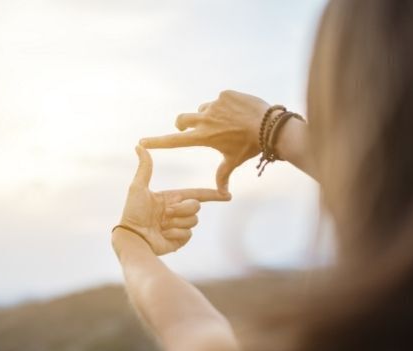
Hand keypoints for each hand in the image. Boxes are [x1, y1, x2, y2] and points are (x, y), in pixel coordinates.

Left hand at [118, 145, 229, 255]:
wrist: (133, 237)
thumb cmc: (133, 212)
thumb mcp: (138, 187)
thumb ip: (145, 167)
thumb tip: (139, 145)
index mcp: (172, 199)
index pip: (197, 194)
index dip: (212, 194)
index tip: (226, 195)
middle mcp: (178, 212)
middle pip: (196, 206)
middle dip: (182, 209)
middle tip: (166, 214)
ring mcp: (179, 226)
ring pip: (193, 220)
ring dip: (176, 222)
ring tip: (161, 225)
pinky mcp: (180, 240)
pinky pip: (188, 234)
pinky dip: (175, 234)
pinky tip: (163, 235)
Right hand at [139, 90, 272, 194]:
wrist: (270, 126)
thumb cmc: (251, 146)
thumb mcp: (234, 160)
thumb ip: (223, 175)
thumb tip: (223, 194)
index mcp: (203, 137)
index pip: (174, 141)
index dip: (157, 142)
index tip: (142, 142)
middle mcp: (205, 119)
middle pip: (182, 120)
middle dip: (183, 124)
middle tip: (190, 128)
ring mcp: (214, 105)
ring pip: (203, 109)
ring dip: (208, 115)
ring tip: (228, 123)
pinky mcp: (225, 94)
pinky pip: (220, 99)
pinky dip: (225, 106)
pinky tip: (239, 113)